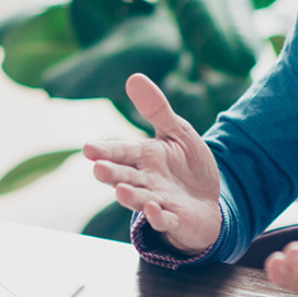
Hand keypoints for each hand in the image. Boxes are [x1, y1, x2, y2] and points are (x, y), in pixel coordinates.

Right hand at [84, 73, 221, 253]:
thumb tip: (134, 77)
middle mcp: (146, 181)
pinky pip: (165, 219)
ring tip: (119, 191)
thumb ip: (156, 109)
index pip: (121, 152)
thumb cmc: (187, 165)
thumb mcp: (177, 131)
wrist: (209, 198)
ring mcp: (159, 201)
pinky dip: (158, 217)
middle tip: (98, 168)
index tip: (88, 148)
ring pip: (140, 199)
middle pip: (125, 176)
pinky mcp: (175, 218)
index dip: (105, 151)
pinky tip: (153, 210)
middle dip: (112, 173)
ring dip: (129, 197)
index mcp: (144, 157)